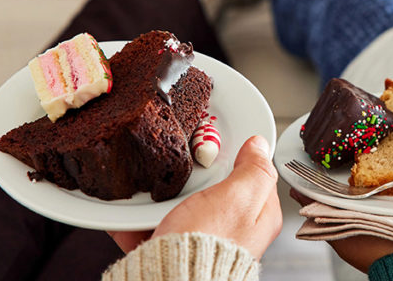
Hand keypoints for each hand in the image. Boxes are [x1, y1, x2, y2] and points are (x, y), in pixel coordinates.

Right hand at [110, 135, 282, 259]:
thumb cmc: (207, 246)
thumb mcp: (239, 197)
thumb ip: (254, 170)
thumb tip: (260, 146)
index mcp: (259, 217)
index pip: (253, 174)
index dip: (236, 154)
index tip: (216, 142)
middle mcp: (234, 231)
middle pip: (215, 188)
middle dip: (195, 176)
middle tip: (183, 166)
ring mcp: (201, 240)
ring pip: (180, 205)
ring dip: (163, 196)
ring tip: (152, 184)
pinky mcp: (171, 250)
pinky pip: (152, 226)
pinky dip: (139, 218)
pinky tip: (132, 207)